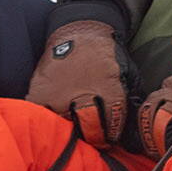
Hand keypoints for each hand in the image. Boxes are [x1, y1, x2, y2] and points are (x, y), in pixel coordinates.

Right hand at [26, 20, 139, 147]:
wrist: (80, 32)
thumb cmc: (105, 57)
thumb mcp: (126, 74)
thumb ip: (128, 99)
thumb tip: (131, 128)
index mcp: (108, 90)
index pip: (111, 125)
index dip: (111, 135)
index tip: (110, 138)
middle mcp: (82, 94)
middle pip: (88, 130)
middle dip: (95, 137)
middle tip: (95, 138)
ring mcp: (58, 95)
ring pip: (65, 126)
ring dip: (72, 128)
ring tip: (77, 126)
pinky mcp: (39, 93)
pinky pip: (43, 116)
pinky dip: (49, 118)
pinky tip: (57, 115)